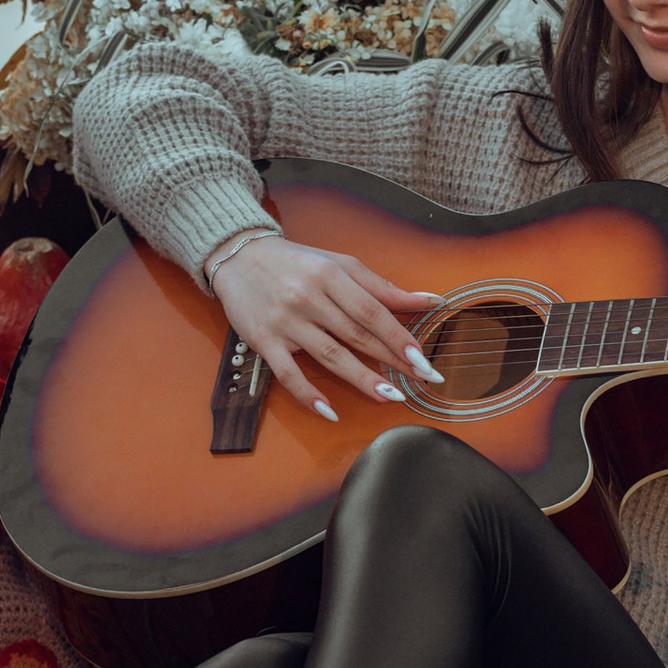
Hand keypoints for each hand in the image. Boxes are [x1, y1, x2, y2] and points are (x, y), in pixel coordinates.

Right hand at [212, 235, 445, 420]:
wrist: (239, 257)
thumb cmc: (296, 262)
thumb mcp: (339, 265)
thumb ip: (381, 287)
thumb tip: (429, 300)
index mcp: (330, 275)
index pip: (372, 311)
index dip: (399, 336)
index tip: (422, 358)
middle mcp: (308, 298)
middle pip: (356, 334)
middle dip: (391, 360)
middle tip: (419, 381)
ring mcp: (285, 322)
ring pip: (329, 356)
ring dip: (360, 379)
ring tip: (388, 396)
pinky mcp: (264, 341)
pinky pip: (288, 373)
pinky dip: (308, 394)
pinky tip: (329, 411)